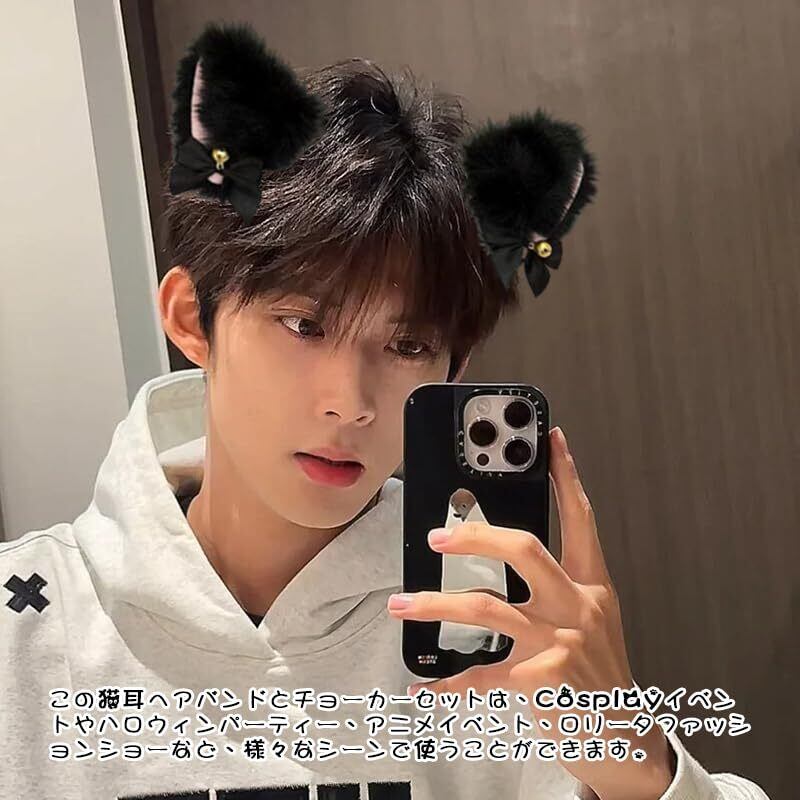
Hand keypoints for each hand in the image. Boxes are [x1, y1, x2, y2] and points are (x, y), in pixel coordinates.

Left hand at [387, 426, 675, 799]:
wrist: (624, 739)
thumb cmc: (600, 674)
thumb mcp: (594, 621)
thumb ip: (561, 588)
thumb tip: (510, 556)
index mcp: (592, 586)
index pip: (582, 520)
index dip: (567, 476)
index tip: (551, 440)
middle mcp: (578, 606)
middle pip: (524, 549)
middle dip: (477, 535)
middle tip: (439, 534)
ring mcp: (560, 642)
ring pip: (486, 606)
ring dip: (435, 603)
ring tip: (401, 604)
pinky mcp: (540, 679)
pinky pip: (481, 673)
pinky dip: (448, 683)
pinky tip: (425, 687)